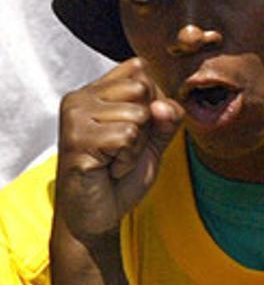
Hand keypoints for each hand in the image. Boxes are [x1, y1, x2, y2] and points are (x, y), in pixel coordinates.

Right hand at [56, 59, 182, 247]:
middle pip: (142, 88)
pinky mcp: (76, 138)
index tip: (135, 129)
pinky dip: (127, 159)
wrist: (97, 215)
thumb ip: (167, 118)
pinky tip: (109, 168)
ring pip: (137, 114)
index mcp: (97, 92)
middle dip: (146, 125)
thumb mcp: (154, 141)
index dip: (153, 101)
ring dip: (136, 146)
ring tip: (114, 160)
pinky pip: (127, 137)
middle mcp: (81, 98)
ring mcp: (75, 116)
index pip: (140, 69)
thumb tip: (162, 105)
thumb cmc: (121, 175)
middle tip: (123, 148)